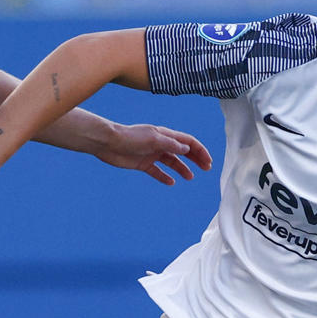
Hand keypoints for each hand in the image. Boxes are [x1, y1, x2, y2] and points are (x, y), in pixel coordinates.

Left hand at [96, 123, 212, 184]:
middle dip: (195, 159)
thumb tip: (186, 149)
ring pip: (171, 162)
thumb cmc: (130, 137)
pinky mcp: (142, 163)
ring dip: (182, 169)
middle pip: (182, 151)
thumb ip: (170, 144)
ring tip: (190, 177)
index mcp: (165, 135)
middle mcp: (160, 144)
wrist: (108, 143)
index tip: (208, 162)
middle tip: (206, 169)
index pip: (187, 142)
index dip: (200, 151)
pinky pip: (157, 171)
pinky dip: (164, 176)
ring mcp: (152, 154)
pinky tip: (171, 182)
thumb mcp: (153, 139)